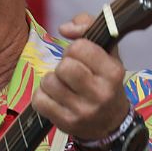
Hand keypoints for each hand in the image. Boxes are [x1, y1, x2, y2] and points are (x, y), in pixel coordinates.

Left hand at [33, 13, 130, 140]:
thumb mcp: (107, 52)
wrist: (109, 123)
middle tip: (69, 72)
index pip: (80, 47)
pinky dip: (42, 96)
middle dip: (62, 65)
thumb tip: (64, 28)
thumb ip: (88, 27)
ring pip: (49, 82)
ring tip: (62, 85)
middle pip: (64, 67)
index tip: (80, 57)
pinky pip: (39, 100)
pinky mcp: (66, 123)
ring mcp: (83, 111)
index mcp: (113, 72)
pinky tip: (54, 98)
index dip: (75, 49)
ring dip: (51, 81)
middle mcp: (101, 93)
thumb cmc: (104, 81)